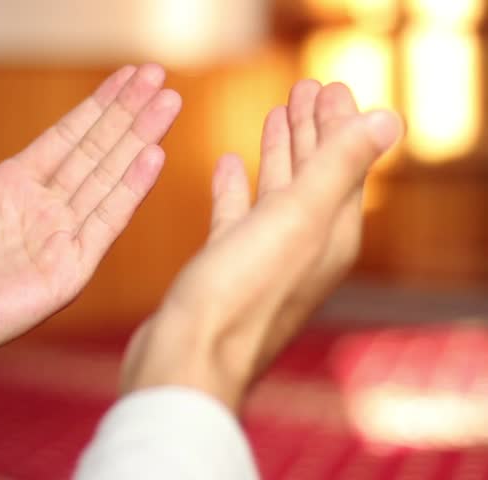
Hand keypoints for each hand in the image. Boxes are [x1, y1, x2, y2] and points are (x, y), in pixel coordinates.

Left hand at [0, 65, 181, 397]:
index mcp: (10, 187)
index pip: (67, 138)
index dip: (98, 108)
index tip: (128, 77)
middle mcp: (41, 210)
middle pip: (96, 153)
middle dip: (128, 115)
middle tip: (159, 77)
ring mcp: (57, 240)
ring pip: (108, 179)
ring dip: (139, 141)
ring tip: (168, 103)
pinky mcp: (68, 271)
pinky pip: (105, 223)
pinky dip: (130, 189)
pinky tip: (152, 156)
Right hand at [120, 81, 402, 410]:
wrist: (187, 356)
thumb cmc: (240, 294)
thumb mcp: (296, 220)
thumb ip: (338, 168)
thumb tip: (388, 121)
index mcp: (330, 235)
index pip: (345, 166)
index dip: (340, 124)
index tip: (329, 85)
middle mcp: (303, 247)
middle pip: (314, 176)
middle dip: (312, 131)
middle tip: (305, 89)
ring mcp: (262, 258)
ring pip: (277, 193)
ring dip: (278, 153)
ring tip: (275, 116)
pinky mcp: (225, 266)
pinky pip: (238, 215)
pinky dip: (237, 187)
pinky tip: (227, 165)